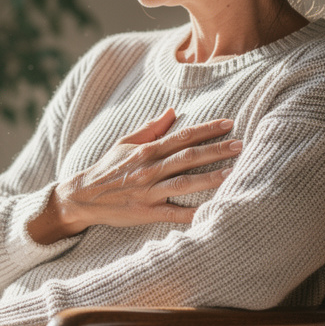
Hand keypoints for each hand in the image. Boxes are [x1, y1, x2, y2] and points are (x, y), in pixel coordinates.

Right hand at [29, 108, 239, 243]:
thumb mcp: (125, 143)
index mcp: (146, 151)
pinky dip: (192, 213)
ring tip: (233, 172)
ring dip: (210, 178)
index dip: (206, 130)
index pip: (181, 137)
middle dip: (216, 150)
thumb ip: (150, 128)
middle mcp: (149, 169)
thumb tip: (173, 111)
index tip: (229, 124)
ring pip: (184, 183)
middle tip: (241, 145)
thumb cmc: (107, 169)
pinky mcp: (146, 213)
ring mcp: (148, 192)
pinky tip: (212, 211)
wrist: (83, 197)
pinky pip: (173, 214)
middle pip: (187, 158)